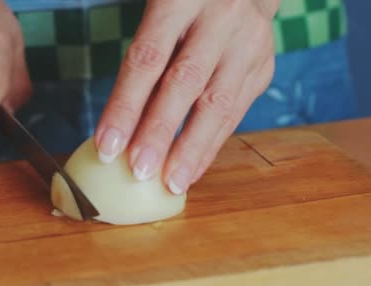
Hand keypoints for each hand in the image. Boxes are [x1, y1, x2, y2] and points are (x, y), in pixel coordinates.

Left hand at [95, 0, 278, 193]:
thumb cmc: (187, 5)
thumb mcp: (162, 12)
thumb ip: (146, 57)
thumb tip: (120, 127)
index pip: (147, 59)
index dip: (125, 106)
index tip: (107, 147)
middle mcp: (220, 18)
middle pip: (185, 83)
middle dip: (160, 132)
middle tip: (139, 171)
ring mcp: (248, 43)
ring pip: (218, 104)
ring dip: (192, 149)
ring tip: (172, 183)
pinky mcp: (263, 67)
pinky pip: (235, 113)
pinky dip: (211, 145)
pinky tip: (193, 169)